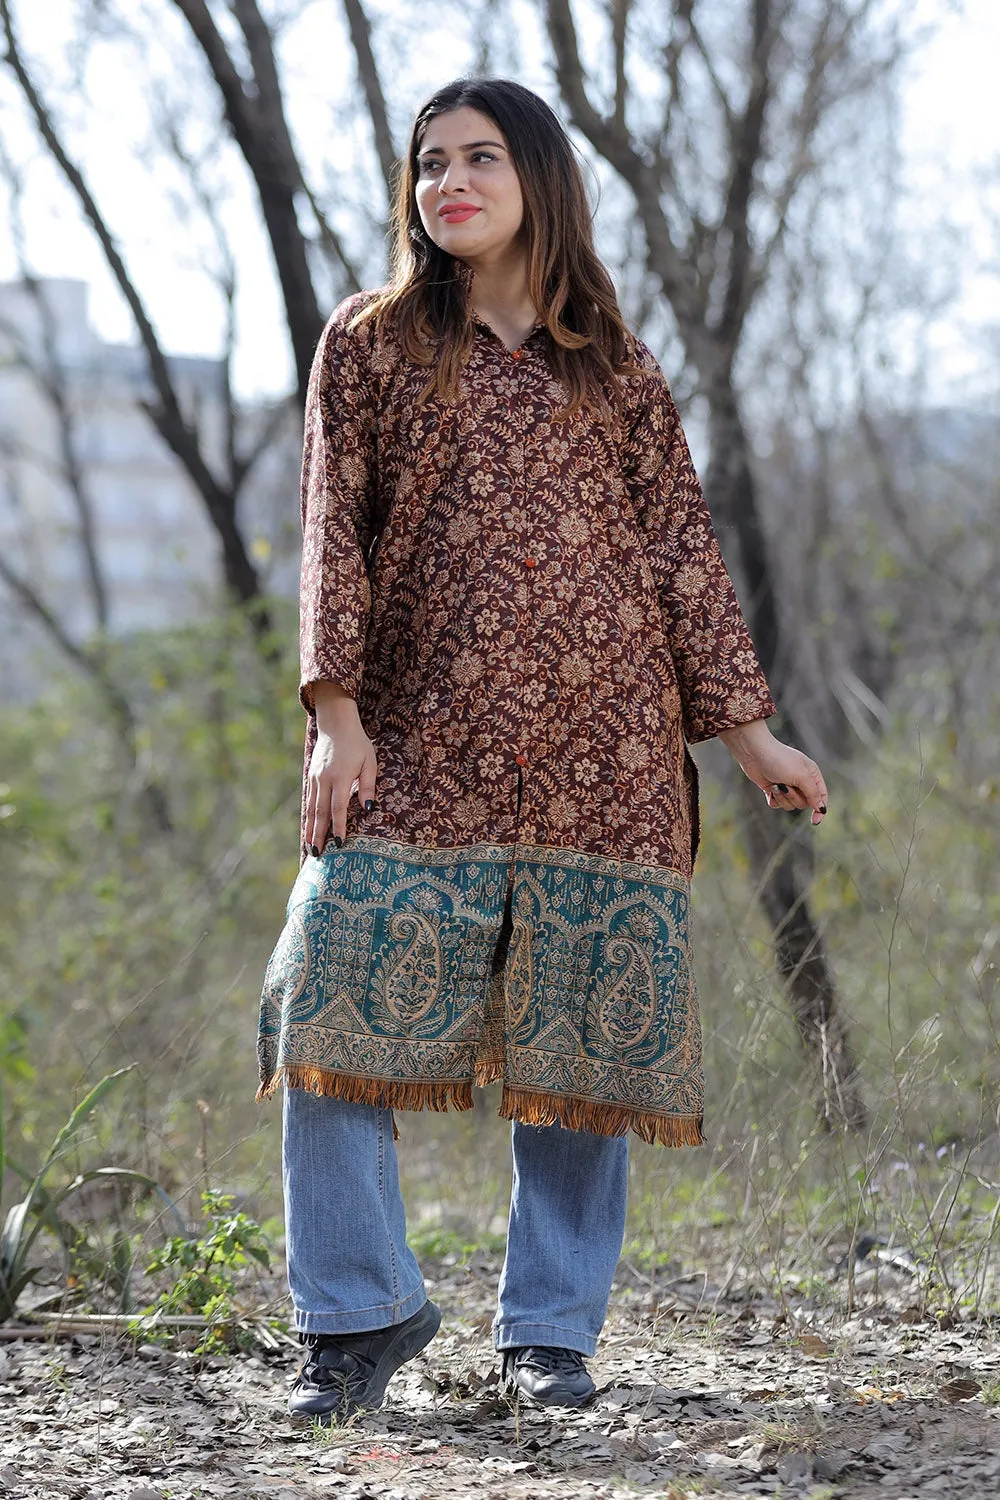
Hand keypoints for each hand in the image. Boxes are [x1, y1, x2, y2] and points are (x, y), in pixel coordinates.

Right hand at [305, 683, 378, 852]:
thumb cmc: (358, 744)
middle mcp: (324, 779)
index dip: (339, 827)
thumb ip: (368, 786)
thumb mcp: (369, 762)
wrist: (336, 724)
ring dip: (310, 829)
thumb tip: (369, 809)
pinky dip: (308, 817)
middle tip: (318, 854)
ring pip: (311, 809)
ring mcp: (315, 778)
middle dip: (319, 835)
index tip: (340, 844)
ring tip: (310, 848)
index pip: (339, 807)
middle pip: (320, 813)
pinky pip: (309, 801)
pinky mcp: (311, 776)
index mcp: (341, 777)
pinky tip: (308, 829)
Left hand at [718, 719, 827, 825]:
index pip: (821, 796)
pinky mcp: (773, 790)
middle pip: (804, 803)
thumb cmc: (780, 760)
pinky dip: (773, 799)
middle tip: (786, 786)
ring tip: (776, 785)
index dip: (820, 809)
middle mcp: (800, 781)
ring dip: (782, 797)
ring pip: (790, 805)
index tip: (815, 821)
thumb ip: (813, 793)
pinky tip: (769, 788)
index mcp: (811, 775)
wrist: (754, 753)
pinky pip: (777, 804)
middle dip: (794, 797)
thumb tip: (821, 808)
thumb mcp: (802, 776)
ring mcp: (786, 786)